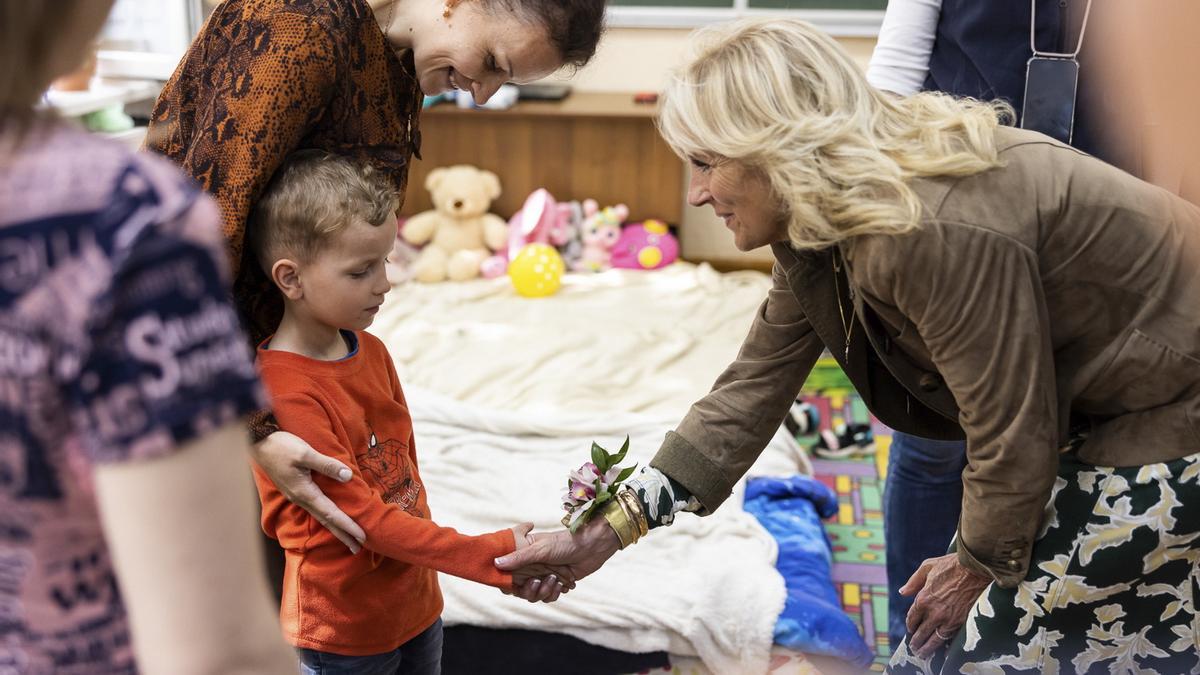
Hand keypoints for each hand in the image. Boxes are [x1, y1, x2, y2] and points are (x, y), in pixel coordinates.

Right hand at [250, 431, 364, 553]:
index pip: (331, 514)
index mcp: (304, 493)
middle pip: (326, 521)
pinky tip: (330, 518)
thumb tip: (347, 476)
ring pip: (320, 516)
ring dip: (335, 528)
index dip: (347, 526)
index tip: (362, 537)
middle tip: (358, 548)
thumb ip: (327, 465)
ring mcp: (296, 496)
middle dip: (343, 535)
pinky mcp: (294, 490)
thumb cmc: (281, 447)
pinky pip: (314, 508)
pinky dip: (326, 517)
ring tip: (348, 538)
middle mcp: (300, 499)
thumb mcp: (305, 453)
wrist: (258, 443)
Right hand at [494, 517, 621, 591]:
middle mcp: (531, 566)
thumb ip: (519, 558)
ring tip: (555, 579)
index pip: (507, 573)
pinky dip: (554, 593)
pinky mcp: (556, 583)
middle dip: (529, 590)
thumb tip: (496, 563)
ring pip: (534, 595)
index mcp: (523, 554)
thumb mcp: (540, 549)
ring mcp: (543, 575)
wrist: (593, 547)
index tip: (511, 587)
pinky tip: (563, 584)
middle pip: (519, 589)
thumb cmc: (566, 542)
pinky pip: (548, 596)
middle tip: (537, 582)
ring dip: (544, 591)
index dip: (507, 583)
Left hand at [900, 553, 991, 658]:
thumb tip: (903, 592)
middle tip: (914, 648)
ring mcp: (948, 619)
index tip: (910, 629)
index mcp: (923, 598)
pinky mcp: (962, 622)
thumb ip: (913, 581)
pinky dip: (944, 645)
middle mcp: (934, 612)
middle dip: (916, 641)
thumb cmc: (951, 565)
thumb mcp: (927, 567)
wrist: (977, 569)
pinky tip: (941, 650)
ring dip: (927, 648)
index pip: (912, 618)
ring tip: (923, 654)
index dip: (910, 625)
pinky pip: (950, 638)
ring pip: (935, 639)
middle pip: (921, 632)